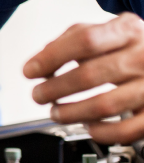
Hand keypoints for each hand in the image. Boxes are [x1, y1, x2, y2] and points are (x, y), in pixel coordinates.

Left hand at [24, 13, 143, 143]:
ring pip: (104, 105)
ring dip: (71, 113)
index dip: (51, 57)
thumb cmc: (129, 47)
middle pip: (89, 74)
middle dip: (54, 89)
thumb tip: (40, 61)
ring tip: (56, 112)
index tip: (30, 71)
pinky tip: (88, 126)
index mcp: (127, 31)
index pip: (85, 40)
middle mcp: (143, 56)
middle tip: (38, 95)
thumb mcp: (105, 32)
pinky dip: (101, 132)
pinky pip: (126, 130)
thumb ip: (71, 39)